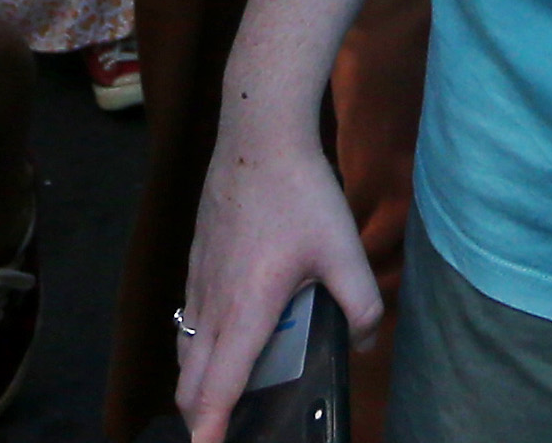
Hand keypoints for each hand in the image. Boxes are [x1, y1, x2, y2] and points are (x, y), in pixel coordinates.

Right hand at [175, 112, 377, 426]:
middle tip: (218, 436)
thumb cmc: (300, 194)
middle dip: (198, 419)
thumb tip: (366, 341)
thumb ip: (362, 303)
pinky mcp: (196, 263)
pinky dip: (194, 352)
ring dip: (194, 387)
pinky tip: (216, 346)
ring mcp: (198, 283)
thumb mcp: (344, 249)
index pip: (218, 387)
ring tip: (215, 404)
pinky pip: (187, 323)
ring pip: (185, 353)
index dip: (210, 429)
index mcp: (245, 311)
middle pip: (190, 382)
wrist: (257, 137)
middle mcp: (212, 305)